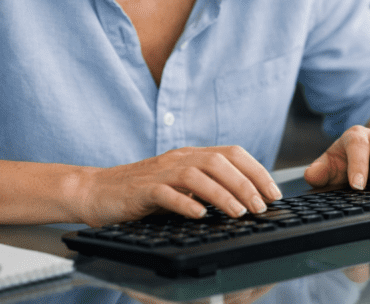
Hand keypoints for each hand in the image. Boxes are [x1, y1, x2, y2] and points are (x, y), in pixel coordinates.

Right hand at [76, 146, 281, 226]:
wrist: (96, 191)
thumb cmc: (141, 192)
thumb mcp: (179, 185)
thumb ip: (206, 186)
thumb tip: (245, 200)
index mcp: (190, 155)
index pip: (232, 153)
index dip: (256, 170)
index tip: (274, 192)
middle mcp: (178, 159)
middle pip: (219, 162)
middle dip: (246, 184)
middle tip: (261, 207)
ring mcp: (159, 173)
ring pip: (197, 175)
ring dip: (222, 194)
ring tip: (239, 213)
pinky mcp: (141, 191)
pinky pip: (166, 193)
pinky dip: (185, 203)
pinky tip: (199, 215)